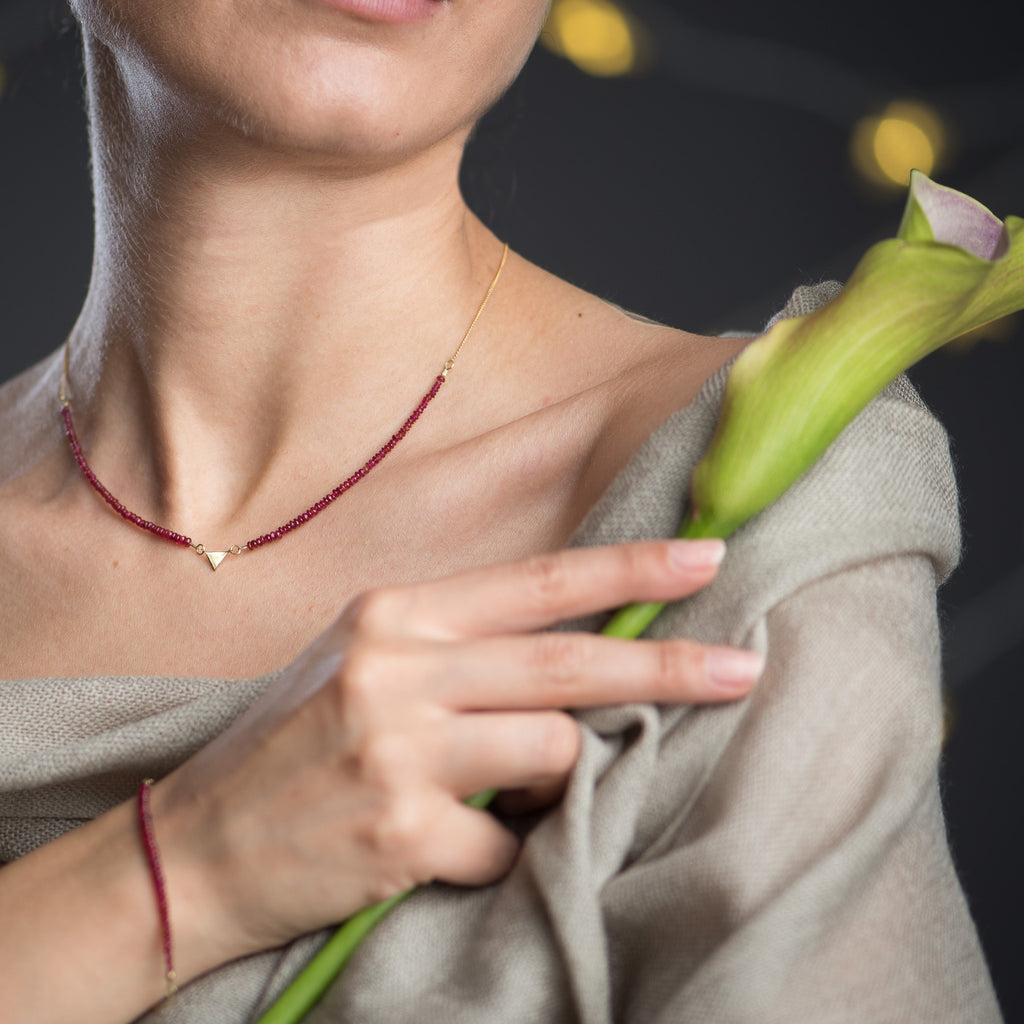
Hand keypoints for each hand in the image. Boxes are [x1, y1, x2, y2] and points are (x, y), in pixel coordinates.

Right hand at [153, 539, 761, 975]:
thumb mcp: (362, 660)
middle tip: (741, 667)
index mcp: (394, 614)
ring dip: (551, 778)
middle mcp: (397, 669)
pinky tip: (439, 846)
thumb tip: (569, 645)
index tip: (703, 559)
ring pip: (550, 749)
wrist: (196, 842)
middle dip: (667, 666)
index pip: (536, 583)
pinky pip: (505, 843)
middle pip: (566, 662)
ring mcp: (397, 750)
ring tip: (495, 790)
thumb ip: (458, 646)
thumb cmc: (292, 741)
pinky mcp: (401, 832)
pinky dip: (494, 851)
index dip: (626, 572)